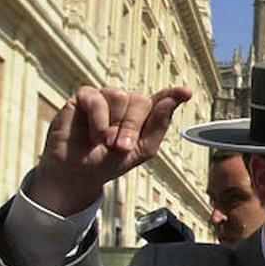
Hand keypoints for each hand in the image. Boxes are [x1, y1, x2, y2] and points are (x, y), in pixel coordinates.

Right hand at [31, 86, 191, 214]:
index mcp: (144, 115)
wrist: (78, 172)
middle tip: (121, 147)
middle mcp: (127, 103)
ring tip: (104, 141)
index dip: (174, 95)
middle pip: (141, 100)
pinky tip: (95, 134)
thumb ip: (157, 127)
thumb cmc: (109, 161)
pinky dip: (98, 119)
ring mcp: (106, 97)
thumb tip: (170, 103)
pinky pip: (97, 99)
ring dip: (113, 125)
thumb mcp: (141, 151)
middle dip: (132, 127)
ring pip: (120, 96)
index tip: (186, 92)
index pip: (163, 100)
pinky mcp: (85, 97)